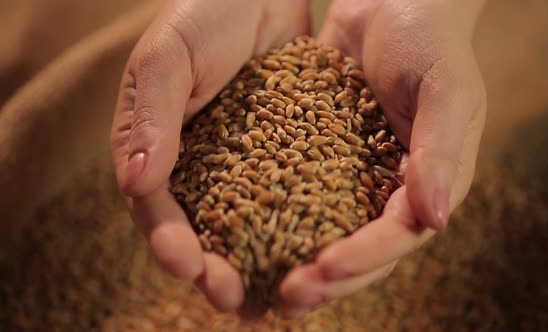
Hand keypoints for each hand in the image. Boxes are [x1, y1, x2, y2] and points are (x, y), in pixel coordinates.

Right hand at [110, 0, 309, 311]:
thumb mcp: (167, 56)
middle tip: (233, 298)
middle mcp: (200, 168)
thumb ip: (150, 116)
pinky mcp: (287, 155)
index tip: (188, 266)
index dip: (169, 242)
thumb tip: (135, 184)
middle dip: (216, 269)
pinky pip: (293, 198)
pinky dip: (301, 228)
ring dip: (261, 263)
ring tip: (278, 294)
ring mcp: (245, 166)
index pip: (157, 208)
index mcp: (159, 151)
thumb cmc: (204, 14)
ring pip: (250, 227)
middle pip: (204, 232)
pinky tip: (318, 251)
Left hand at [278, 0, 486, 317]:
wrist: (391, 4)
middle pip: (362, 250)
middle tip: (286, 297)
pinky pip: (302, 197)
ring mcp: (357, 179)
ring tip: (263, 287)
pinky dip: (279, 220)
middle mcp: (392, 190)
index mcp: (428, 183)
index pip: (398, 236)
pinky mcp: (324, 160)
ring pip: (329, 234)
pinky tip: (247, 236)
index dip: (363, 259)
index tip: (321, 271)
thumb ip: (442, 151)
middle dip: (327, 278)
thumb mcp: (446, 89)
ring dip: (299, 261)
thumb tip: (436, 219)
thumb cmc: (429, 41)